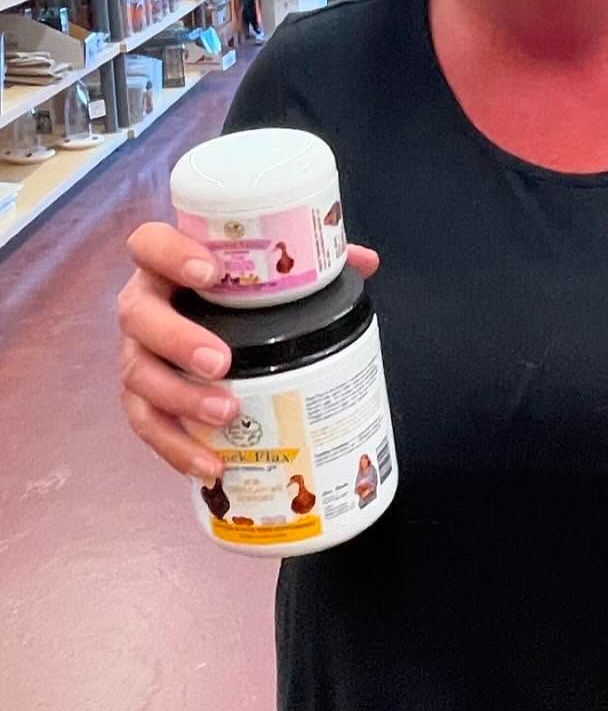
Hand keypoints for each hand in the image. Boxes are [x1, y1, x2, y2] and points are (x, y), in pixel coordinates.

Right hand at [118, 223, 379, 480]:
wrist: (198, 319)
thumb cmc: (232, 289)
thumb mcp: (262, 269)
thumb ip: (309, 259)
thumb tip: (366, 262)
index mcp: (165, 263)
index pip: (149, 244)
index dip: (172, 255)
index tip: (211, 272)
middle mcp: (143, 305)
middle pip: (138, 316)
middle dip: (177, 340)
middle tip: (220, 361)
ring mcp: (138, 352)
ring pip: (138, 375)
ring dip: (181, 398)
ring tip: (226, 413)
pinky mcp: (142, 396)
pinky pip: (147, 423)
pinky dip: (177, 448)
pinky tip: (210, 466)